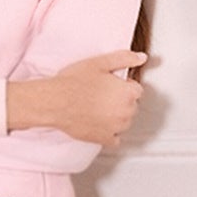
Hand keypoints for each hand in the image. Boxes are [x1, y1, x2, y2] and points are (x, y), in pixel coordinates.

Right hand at [8, 50, 146, 145]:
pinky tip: (99, 125)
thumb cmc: (74, 81)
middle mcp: (126, 112)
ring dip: (117, 117)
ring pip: (125, 122)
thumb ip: (124, 58)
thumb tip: (142, 57)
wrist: (54, 101)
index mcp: (128, 92)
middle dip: (121, 101)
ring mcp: (116, 127)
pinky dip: (110, 134)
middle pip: (132, 106)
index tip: (110, 85)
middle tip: (101, 96)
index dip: (123, 86)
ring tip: (98, 109)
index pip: (136, 90)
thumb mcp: (99, 63)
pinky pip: (115, 139)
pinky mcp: (104, 138)